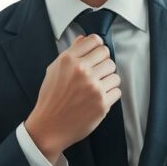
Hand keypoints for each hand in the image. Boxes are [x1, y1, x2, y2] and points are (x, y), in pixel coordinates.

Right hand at [25, 34, 121, 162]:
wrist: (49, 126)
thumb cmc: (51, 98)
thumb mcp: (54, 70)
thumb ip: (71, 53)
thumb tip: (83, 38)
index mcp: (68, 60)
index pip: (95, 41)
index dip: (96, 48)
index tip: (95, 55)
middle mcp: (82, 71)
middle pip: (107, 56)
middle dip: (102, 64)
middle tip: (95, 74)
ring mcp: (93, 87)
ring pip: (115, 73)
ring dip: (108, 80)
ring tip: (96, 87)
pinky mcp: (102, 103)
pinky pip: (117, 90)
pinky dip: (110, 94)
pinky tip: (98, 98)